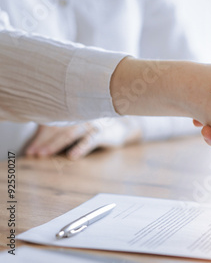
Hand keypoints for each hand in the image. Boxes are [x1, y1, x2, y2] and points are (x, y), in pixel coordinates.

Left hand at [26, 118, 140, 159]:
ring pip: (70, 133)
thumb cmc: (95, 128)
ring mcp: (91, 124)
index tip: (29, 149)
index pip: (51, 123)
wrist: (122, 127)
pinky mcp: (102, 133)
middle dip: (43, 141)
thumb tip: (39, 142)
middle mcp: (79, 115)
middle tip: (32, 152)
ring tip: (44, 153)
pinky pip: (90, 140)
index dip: (39, 136)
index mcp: (70, 113)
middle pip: (57, 128)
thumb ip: (61, 129)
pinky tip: (72, 156)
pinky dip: (80, 148)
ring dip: (56, 144)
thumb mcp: (77, 126)